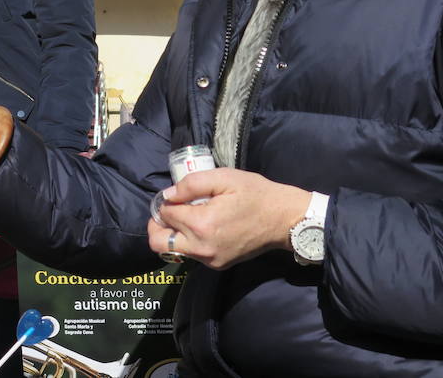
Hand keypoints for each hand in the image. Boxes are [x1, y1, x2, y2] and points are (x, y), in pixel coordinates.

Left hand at [148, 168, 310, 269]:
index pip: (164, 214)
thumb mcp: (223, 177)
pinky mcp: (217, 265)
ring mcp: (210, 260)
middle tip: (170, 210)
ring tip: (189, 216)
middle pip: (159, 242)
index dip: (165, 202)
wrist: (284, 219)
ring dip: (173, 233)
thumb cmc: (255, 194)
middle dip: (158, 225)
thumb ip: (191, 184)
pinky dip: (188, 241)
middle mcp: (202, 247)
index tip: (175, 195)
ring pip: (173, 250)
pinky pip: (191, 254)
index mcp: (202, 224)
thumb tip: (167, 195)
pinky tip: (203, 226)